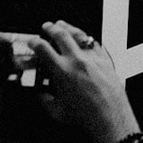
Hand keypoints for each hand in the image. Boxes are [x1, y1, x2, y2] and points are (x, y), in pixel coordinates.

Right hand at [33, 19, 140, 142]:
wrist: (109, 118)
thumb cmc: (84, 117)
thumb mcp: (55, 111)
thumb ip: (44, 99)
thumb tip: (39, 93)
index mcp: (61, 71)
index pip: (43, 48)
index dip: (34, 42)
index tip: (32, 41)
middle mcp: (77, 60)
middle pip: (61, 35)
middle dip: (51, 28)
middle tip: (46, 26)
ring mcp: (93, 58)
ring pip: (79, 35)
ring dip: (69, 28)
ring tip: (62, 25)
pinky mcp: (105, 60)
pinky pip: (95, 43)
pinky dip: (87, 38)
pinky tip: (84, 38)